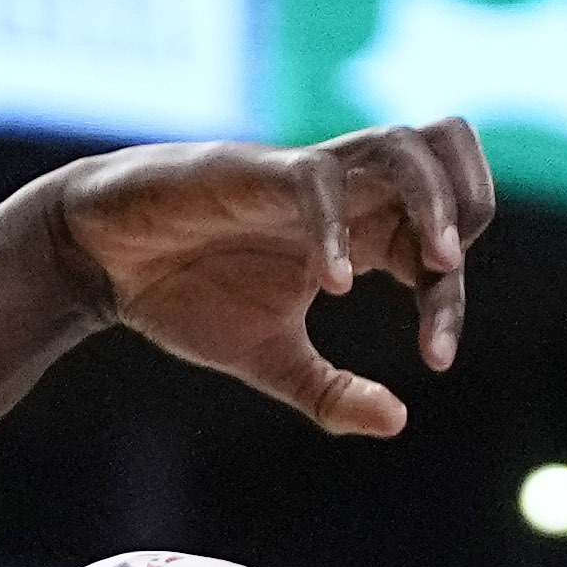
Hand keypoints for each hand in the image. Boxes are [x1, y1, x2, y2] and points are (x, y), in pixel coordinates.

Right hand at [39, 123, 490, 437]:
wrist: (97, 257)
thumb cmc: (184, 292)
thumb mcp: (270, 358)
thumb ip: (332, 392)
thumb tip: (399, 422)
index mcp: (361, 228)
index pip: (443, 240)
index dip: (452, 300)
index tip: (435, 360)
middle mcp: (344, 190)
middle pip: (445, 152)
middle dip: (469, 207)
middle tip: (445, 277)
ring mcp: (301, 174)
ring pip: (401, 144)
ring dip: (433, 200)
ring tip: (436, 264)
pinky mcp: (251, 171)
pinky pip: (316, 180)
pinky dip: (336, 229)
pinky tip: (331, 286)